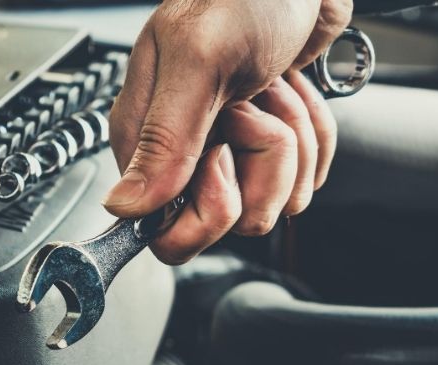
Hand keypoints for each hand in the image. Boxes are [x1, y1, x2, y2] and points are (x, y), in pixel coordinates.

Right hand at [105, 0, 352, 264]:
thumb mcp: (200, 62)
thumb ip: (165, 139)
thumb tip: (125, 205)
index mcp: (144, 136)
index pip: (166, 228)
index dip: (207, 205)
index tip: (222, 156)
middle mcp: (180, 151)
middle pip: (227, 220)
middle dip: (262, 169)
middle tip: (253, 109)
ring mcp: (225, 149)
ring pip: (270, 199)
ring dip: (293, 142)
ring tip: (275, 88)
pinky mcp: (263, 145)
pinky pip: (298, 177)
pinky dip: (312, 137)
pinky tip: (294, 94)